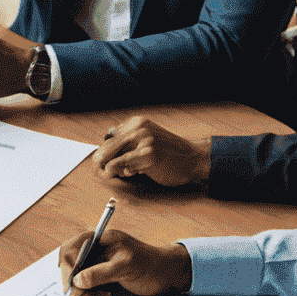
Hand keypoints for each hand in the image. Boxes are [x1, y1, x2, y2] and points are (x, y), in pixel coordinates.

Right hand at [57, 226, 191, 295]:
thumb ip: (100, 273)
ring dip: (87, 293)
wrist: (168, 275)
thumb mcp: (126, 267)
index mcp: (100, 239)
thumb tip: (77, 281)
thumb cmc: (150, 265)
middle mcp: (96, 250)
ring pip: (78, 280)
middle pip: (71, 266)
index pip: (70, 249)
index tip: (70, 285)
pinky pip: (87, 288)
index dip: (67, 267)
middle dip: (76, 284)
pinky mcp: (102, 277)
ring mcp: (98, 264)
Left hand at [94, 117, 210, 185]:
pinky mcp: (148, 155)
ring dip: (112, 169)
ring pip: (108, 157)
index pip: (107, 138)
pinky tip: (133, 173)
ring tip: (129, 171)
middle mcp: (138, 128)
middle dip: (105, 163)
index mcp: (136, 122)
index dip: (107, 154)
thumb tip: (102, 147)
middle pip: (104, 148)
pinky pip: (118, 165)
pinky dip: (118, 172)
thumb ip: (127, 140)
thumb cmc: (169, 154)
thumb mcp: (146, 140)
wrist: (194, 159)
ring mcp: (143, 140)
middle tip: (116, 171)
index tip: (116, 162)